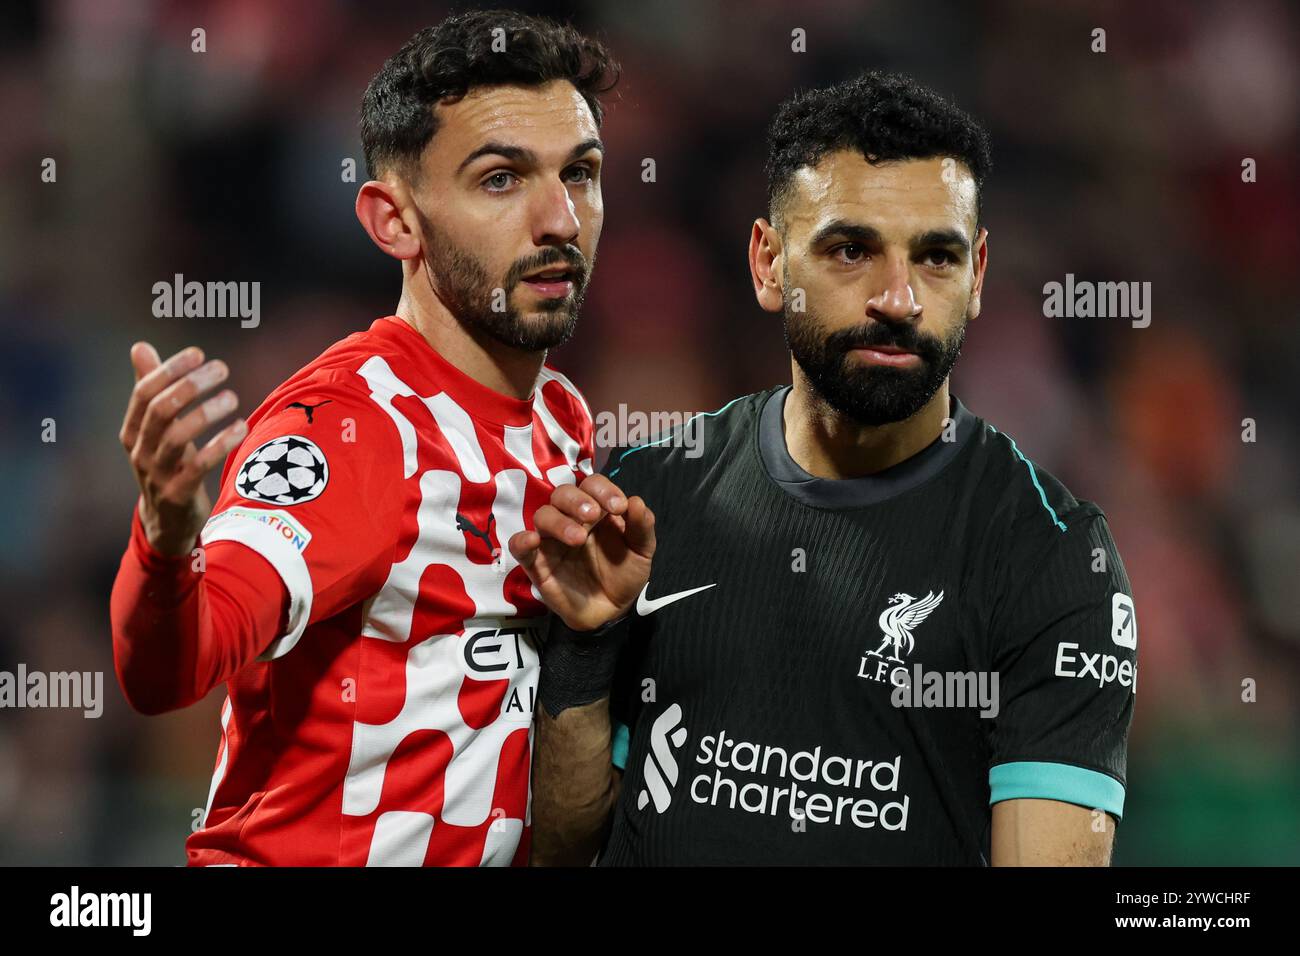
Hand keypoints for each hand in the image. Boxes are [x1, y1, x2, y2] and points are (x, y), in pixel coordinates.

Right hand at [119, 342, 246, 556]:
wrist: (167, 521)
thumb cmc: (167, 464)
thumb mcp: (155, 430)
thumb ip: (150, 390)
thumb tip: (139, 346)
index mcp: (132, 430)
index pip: (144, 392)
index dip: (170, 370)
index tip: (198, 353)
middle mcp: (140, 450)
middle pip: (161, 410)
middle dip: (191, 385)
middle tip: (222, 368)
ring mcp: (158, 473)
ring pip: (179, 436)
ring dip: (208, 412)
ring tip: (233, 397)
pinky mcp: (178, 492)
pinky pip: (200, 464)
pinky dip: (221, 443)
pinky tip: (241, 427)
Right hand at [508, 474, 654, 631]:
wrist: (612, 611)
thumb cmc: (624, 574)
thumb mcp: (641, 552)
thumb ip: (642, 527)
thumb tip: (636, 501)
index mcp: (597, 511)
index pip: (592, 485)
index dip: (603, 490)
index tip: (618, 507)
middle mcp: (571, 519)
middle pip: (563, 494)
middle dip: (577, 500)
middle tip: (592, 515)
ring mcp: (552, 541)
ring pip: (542, 516)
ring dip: (558, 521)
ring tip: (578, 539)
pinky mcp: (537, 563)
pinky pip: (519, 546)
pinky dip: (521, 540)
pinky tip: (532, 540)